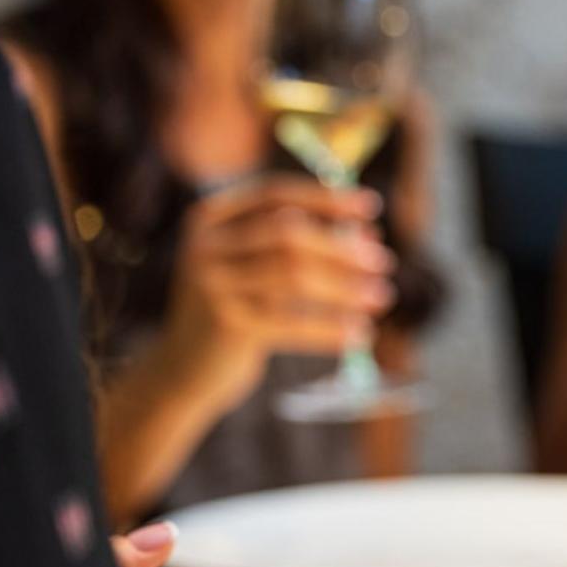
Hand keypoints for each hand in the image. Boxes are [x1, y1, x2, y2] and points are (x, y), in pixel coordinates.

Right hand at [157, 175, 396, 413]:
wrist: (182, 370)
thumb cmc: (233, 310)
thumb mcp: (249, 269)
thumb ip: (292, 244)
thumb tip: (366, 234)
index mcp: (210, 219)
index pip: (275, 195)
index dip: (326, 199)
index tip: (372, 207)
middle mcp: (205, 246)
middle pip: (289, 233)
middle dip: (342, 246)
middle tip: (384, 262)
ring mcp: (212, 286)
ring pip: (296, 277)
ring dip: (347, 287)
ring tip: (382, 296)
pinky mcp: (227, 326)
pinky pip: (293, 322)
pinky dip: (332, 327)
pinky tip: (360, 333)